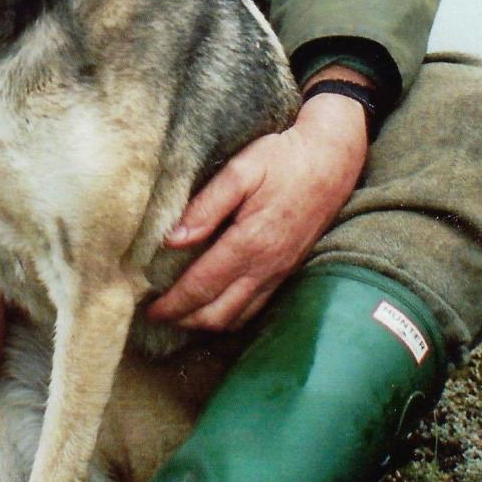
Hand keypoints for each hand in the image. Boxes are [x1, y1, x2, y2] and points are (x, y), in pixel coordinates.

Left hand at [147, 70, 369, 330]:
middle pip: (219, 313)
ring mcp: (280, 271)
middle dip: (185, 320)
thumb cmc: (283, 158)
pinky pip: (257, 306)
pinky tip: (217, 306)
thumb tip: (172, 239)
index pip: (202, 286)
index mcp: (250, 243)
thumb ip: (206, 206)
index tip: (149, 310)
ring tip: (180, 315)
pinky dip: (232, 315)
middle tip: (157, 316)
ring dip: (207, 322)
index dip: (173, 303)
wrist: (332, 159)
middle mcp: (267, 266)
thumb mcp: (241, 170)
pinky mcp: (289, 268)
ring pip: (239, 316)